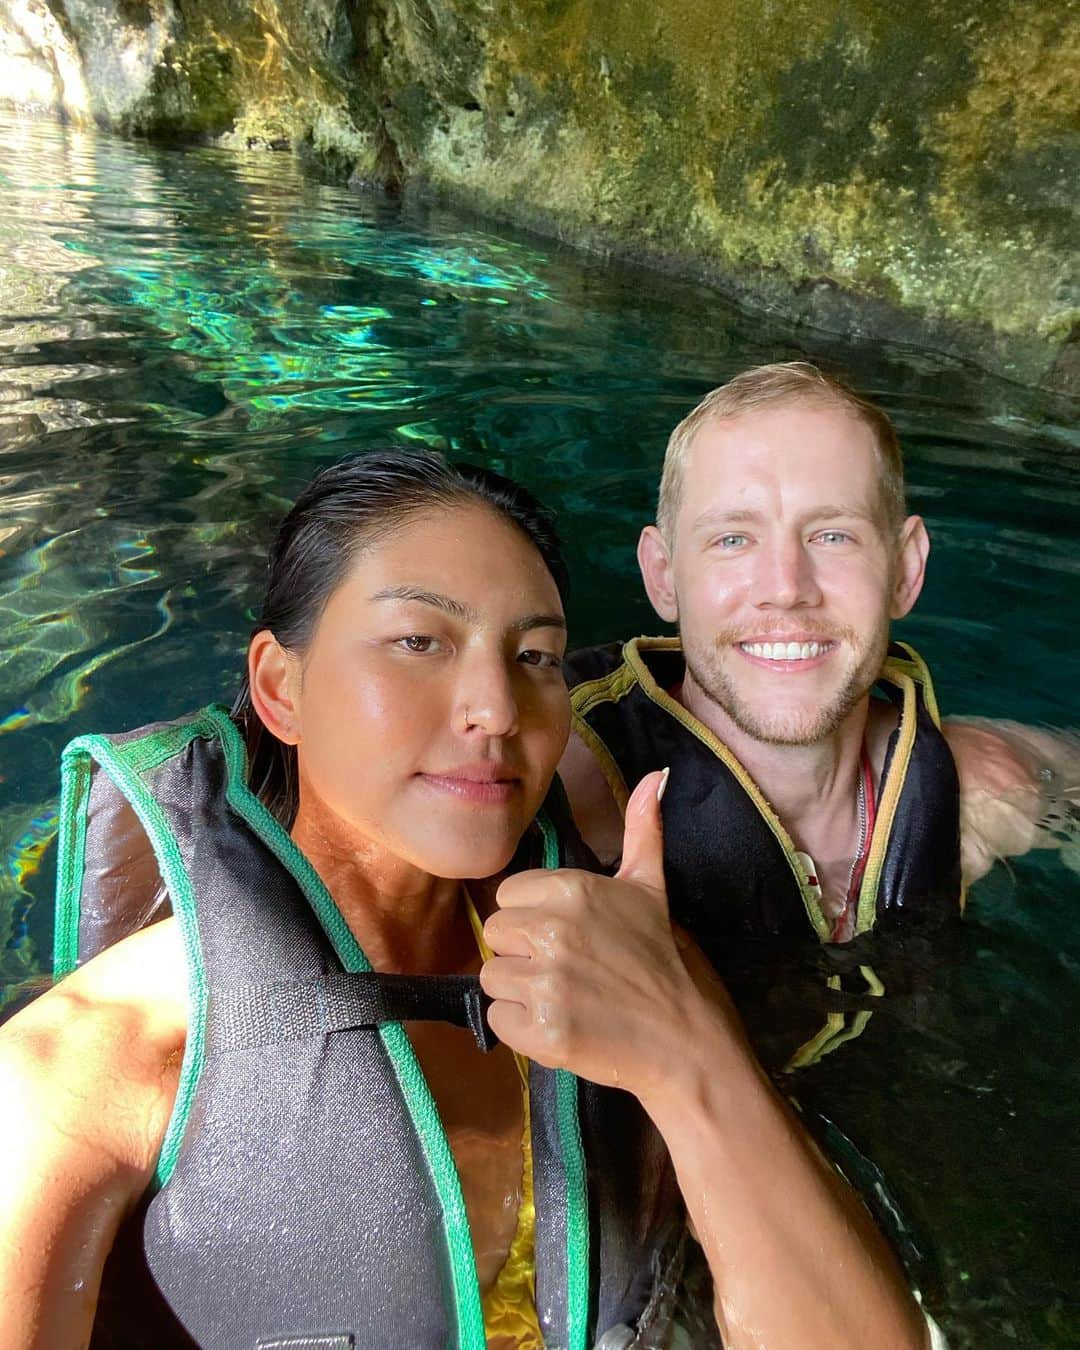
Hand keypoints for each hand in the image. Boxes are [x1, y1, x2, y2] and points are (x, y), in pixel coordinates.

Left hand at [481, 769, 713, 1098]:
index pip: (508, 896)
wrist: (686, 1041)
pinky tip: (562, 1026)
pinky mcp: (542, 1030)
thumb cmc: (664, 962)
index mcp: (572, 889)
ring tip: (567, 998)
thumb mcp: (652, 888)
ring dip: (521, 994)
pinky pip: (498, 1020)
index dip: (533, 919)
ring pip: (493, 978)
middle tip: (569, 971)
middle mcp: (554, 930)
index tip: (569, 937)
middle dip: (524, 955)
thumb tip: (658, 774)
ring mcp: (547, 982)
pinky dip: (523, 1030)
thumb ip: (644, 829)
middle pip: (496, 935)